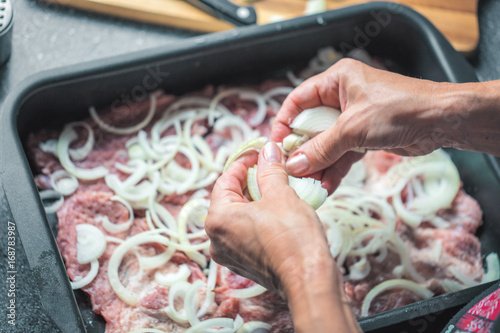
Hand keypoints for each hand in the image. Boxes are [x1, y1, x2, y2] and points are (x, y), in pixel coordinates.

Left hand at [206, 142, 360, 331]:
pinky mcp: (243, 263)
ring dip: (255, 199)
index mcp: (218, 218)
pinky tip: (277, 210)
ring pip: (238, 216)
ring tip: (277, 187)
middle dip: (250, 181)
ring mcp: (228, 253)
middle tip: (271, 168)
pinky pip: (245, 232)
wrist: (309, 279)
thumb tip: (267, 150)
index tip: (260, 154)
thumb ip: (269, 170)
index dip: (244, 163)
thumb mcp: (281, 195)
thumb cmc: (293, 237)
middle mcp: (216, 238)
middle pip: (229, 198)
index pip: (225, 180)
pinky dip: (257, 218)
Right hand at [272, 59, 461, 192]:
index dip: (283, 123)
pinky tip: (325, 186)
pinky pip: (342, 154)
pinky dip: (334, 169)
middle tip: (290, 172)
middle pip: (310, 126)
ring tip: (307, 185)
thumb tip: (294, 165)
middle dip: (302, 150)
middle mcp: (342, 97)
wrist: (442, 121)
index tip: (275, 147)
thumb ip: (322, 148)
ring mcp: (353, 119)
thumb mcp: (353, 128)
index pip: (298, 101)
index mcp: (336, 81)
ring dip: (318, 164)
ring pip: (326, 143)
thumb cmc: (399, 109)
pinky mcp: (364, 137)